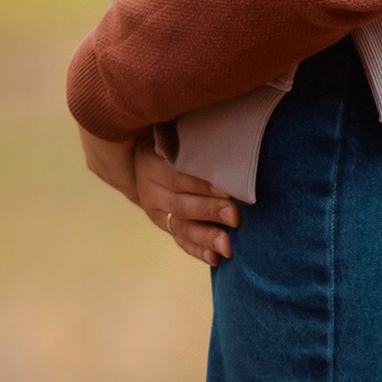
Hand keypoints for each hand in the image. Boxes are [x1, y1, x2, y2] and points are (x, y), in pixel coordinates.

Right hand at [78, 124, 238, 268]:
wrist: (145, 155)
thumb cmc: (175, 139)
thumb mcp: (176, 132)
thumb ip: (194, 136)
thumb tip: (223, 121)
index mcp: (152, 162)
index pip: (179, 175)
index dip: (204, 185)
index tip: (230, 190)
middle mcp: (150, 189)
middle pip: (181, 204)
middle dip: (210, 212)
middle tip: (236, 217)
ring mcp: (156, 211)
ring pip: (180, 227)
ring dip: (205, 238)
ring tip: (228, 247)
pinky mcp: (164, 225)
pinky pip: (180, 242)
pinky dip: (198, 251)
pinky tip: (215, 259)